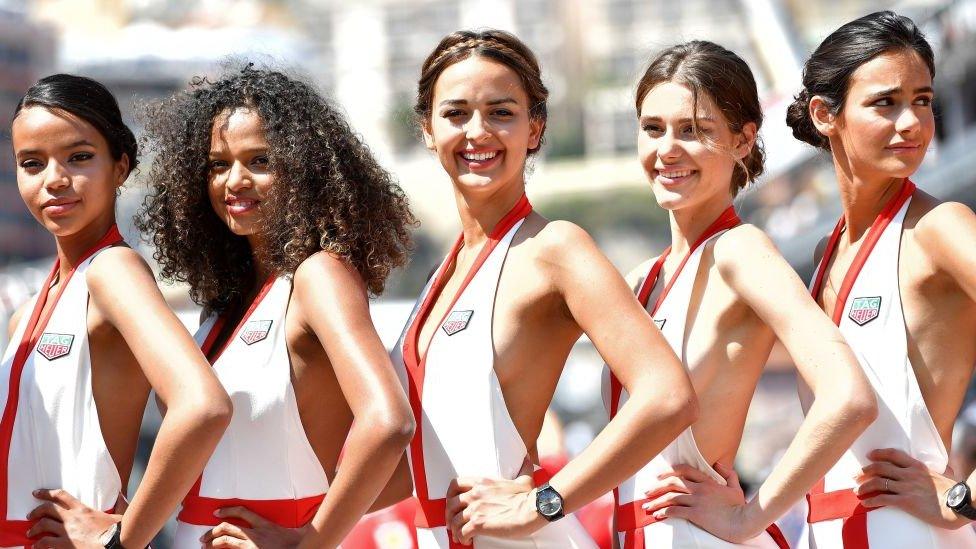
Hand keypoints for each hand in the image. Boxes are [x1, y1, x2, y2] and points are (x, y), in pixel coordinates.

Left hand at [27, 489, 119, 548]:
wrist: (114, 544)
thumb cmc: (117, 531)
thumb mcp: (119, 514)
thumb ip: (119, 504)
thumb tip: (121, 495)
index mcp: (83, 509)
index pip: (61, 496)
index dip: (46, 493)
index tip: (37, 493)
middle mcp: (72, 518)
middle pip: (48, 509)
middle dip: (36, 511)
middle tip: (30, 515)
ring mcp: (67, 532)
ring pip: (43, 526)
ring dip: (34, 529)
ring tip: (30, 533)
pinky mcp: (65, 545)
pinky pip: (46, 543)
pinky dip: (39, 544)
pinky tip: (36, 546)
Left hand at [200, 507, 308, 548]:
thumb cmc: (300, 544)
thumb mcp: (300, 530)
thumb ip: (304, 519)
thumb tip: (316, 507)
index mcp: (266, 525)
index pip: (243, 512)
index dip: (228, 511)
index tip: (216, 513)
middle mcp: (255, 534)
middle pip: (228, 527)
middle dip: (212, 531)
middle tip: (204, 537)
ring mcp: (251, 546)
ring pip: (225, 540)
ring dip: (212, 543)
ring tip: (204, 546)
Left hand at [445, 475, 545, 544]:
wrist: (533, 509)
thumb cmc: (528, 497)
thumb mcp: (524, 479)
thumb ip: (523, 469)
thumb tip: (527, 460)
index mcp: (482, 482)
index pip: (456, 484)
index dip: (450, 495)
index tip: (452, 503)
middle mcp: (475, 494)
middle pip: (451, 504)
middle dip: (449, 515)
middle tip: (453, 523)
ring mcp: (475, 509)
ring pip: (454, 520)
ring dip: (455, 530)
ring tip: (458, 536)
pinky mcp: (479, 523)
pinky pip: (462, 532)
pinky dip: (462, 538)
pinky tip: (466, 541)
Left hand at [643, 463, 759, 542]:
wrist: (743, 523)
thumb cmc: (740, 508)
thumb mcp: (735, 487)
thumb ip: (728, 474)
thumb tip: (719, 464)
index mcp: (708, 481)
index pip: (684, 469)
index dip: (669, 471)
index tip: (658, 476)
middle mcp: (700, 489)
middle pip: (672, 482)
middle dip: (656, 486)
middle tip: (647, 492)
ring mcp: (698, 501)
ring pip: (671, 497)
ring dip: (656, 501)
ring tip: (647, 506)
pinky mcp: (697, 514)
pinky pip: (676, 511)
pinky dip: (664, 512)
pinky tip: (658, 515)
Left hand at [857, 448, 969, 528]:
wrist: (958, 505)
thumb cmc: (952, 493)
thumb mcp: (939, 476)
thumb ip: (927, 473)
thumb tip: (928, 472)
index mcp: (917, 466)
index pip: (893, 454)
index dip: (879, 453)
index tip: (869, 455)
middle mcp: (909, 474)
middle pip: (880, 467)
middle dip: (865, 471)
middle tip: (855, 476)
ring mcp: (906, 487)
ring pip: (878, 483)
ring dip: (864, 487)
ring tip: (856, 491)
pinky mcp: (906, 501)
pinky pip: (883, 499)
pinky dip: (871, 500)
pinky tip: (865, 503)